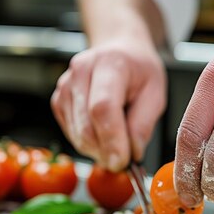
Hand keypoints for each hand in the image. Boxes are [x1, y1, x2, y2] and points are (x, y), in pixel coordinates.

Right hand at [51, 39, 166, 170]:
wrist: (118, 51)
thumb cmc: (138, 71)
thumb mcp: (155, 93)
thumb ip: (144, 124)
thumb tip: (132, 153)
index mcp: (109, 64)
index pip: (102, 108)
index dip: (112, 140)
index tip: (123, 161)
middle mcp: (81, 72)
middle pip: (86, 127)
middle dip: (106, 152)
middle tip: (125, 159)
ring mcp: (65, 86)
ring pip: (77, 135)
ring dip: (98, 150)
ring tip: (117, 141)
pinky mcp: (58, 100)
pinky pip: (71, 134)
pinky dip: (89, 143)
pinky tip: (102, 131)